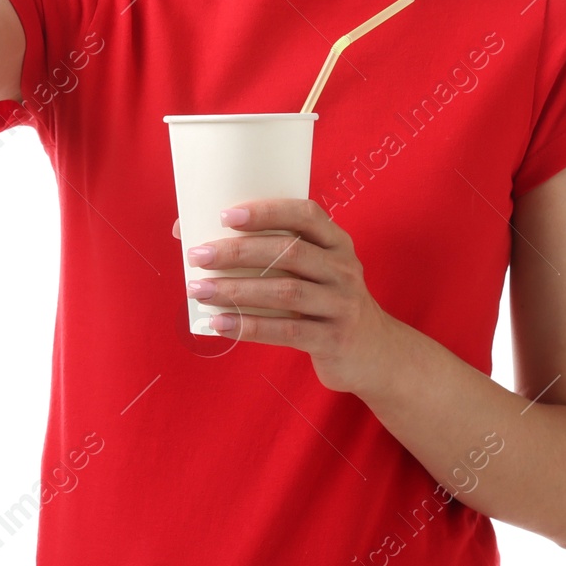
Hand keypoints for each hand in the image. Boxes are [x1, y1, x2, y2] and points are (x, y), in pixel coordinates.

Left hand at [173, 197, 401, 392]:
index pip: (306, 215)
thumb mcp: (313, 271)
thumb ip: (269, 253)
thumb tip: (191, 233)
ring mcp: (341, 305)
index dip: (267, 212)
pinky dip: (248, 326)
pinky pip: (286, 332)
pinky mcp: (333, 339)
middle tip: (198, 256)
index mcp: (336, 243)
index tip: (225, 215)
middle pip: (289, 253)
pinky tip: (219, 323)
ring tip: (198, 290)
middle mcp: (343, 269)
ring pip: (284, 292)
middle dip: (238, 252)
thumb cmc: (324, 301)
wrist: (374, 353)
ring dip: (236, 290)